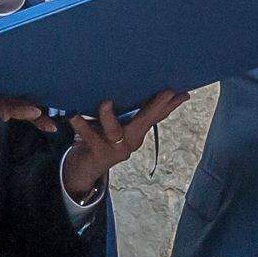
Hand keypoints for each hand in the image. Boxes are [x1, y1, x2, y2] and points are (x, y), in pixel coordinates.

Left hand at [59, 91, 186, 199]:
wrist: (85, 168)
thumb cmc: (101, 138)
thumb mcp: (117, 124)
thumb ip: (127, 111)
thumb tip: (135, 88)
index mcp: (137, 131)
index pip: (157, 116)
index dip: (170, 105)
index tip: (184, 93)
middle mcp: (130, 141)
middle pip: (145, 122)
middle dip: (156, 107)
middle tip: (167, 92)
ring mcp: (115, 149)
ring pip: (115, 131)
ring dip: (109, 117)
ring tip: (106, 103)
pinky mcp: (98, 153)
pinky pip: (89, 137)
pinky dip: (81, 126)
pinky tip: (74, 116)